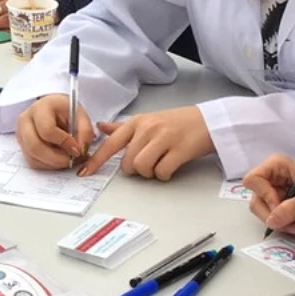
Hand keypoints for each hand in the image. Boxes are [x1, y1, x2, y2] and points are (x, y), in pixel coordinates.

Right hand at [16, 94, 95, 169]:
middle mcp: (25, 120)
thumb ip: (85, 132)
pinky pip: (33, 162)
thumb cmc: (66, 111)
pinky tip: (59, 157)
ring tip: (68, 158)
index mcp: (40, 108)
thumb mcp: (80, 115)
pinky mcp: (22, 146)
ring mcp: (21, 134)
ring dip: (53, 163)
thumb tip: (80, 151)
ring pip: (33, 157)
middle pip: (35, 147)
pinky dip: (48, 164)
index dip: (64, 143)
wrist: (53, 110)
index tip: (77, 149)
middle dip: (57, 159)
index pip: (47, 130)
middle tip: (72, 160)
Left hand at [79, 106, 213, 179]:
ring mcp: (164, 138)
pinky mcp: (180, 150)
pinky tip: (171, 167)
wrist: (209, 121)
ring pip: (142, 167)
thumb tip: (101, 127)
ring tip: (160, 165)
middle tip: (149, 163)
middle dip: (135, 170)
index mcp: (138, 122)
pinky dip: (164, 175)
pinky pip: (162, 172)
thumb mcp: (148, 120)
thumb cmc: (178, 122)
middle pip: (128, 162)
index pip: (111, 143)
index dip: (96, 160)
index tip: (85, 171)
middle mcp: (148, 128)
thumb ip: (123, 127)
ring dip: (150, 173)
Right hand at [242, 154, 294, 233]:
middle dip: (276, 215)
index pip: (252, 180)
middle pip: (256, 201)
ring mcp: (276, 195)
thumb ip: (291, 209)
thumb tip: (271, 221)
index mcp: (275, 166)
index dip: (264, 195)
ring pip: (265, 214)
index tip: (280, 204)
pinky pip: (276, 221)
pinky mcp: (282, 208)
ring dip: (285, 222)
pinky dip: (290, 225)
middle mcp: (272, 180)